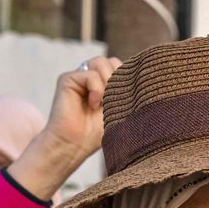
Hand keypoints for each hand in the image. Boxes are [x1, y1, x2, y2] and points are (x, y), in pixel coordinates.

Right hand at [7, 56, 121, 199]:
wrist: (73, 146)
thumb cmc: (95, 134)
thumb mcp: (118, 110)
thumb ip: (125, 92)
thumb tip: (141, 77)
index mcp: (101, 83)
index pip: (119, 66)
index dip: (125, 78)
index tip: (126, 98)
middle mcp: (89, 77)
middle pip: (111, 60)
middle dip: (117, 79)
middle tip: (114, 101)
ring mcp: (78, 76)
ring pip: (101, 62)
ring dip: (107, 83)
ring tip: (104, 103)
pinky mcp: (67, 79)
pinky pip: (90, 74)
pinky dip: (96, 89)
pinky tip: (93, 105)